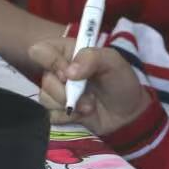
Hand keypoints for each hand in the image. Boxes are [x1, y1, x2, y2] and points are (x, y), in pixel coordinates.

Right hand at [28, 38, 148, 133]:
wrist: (128, 112)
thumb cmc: (120, 80)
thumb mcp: (113, 61)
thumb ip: (92, 58)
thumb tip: (68, 72)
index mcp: (67, 52)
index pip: (40, 50)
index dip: (51, 62)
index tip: (69, 73)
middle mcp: (58, 70)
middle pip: (44, 79)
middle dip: (66, 91)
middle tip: (87, 94)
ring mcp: (57, 92)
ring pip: (45, 98)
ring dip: (70, 105)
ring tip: (90, 105)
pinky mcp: (58, 112)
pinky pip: (50, 115)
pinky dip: (67, 117)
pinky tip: (82, 114)